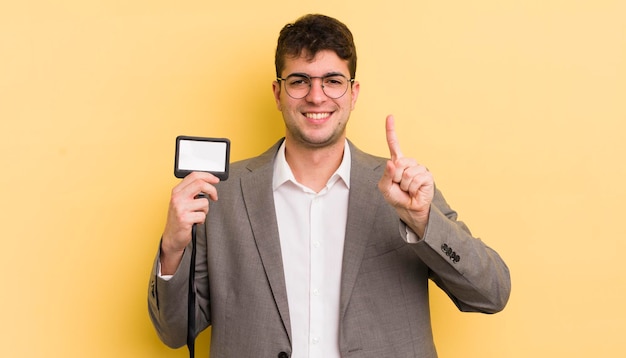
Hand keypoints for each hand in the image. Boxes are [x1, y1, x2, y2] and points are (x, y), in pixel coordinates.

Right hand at [160, 171, 219, 273]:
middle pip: (200, 184)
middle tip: (215, 196)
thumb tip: (208, 183)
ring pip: (204, 202)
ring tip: (197, 215)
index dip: (207, 176)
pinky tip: (195, 222)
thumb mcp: (182, 202)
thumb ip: (191, 192)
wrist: (171, 237)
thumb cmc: (179, 219)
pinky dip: (202, 220)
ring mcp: (180, 208)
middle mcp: (177, 198)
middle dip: (212, 190)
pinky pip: (202, 215)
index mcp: (177, 191)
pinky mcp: (184, 218)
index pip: (194, 176)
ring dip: (205, 210)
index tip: (215, 180)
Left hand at [378, 115, 433, 236]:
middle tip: (399, 185)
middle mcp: (409, 162)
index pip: (393, 144)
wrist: (409, 209)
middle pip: (398, 163)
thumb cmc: (397, 197)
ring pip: (407, 173)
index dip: (391, 130)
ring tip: (407, 189)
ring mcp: (419, 168)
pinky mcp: (427, 176)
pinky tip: (415, 191)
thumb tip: (391, 162)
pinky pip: (415, 179)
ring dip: (404, 185)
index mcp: (397, 162)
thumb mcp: (385, 188)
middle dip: (395, 178)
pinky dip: (412, 188)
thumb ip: (386, 175)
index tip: (390, 116)